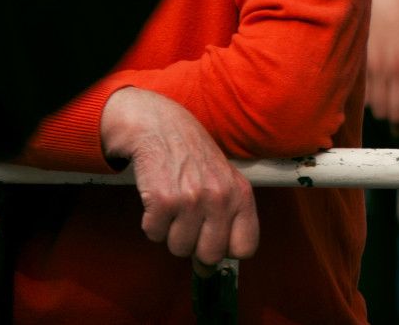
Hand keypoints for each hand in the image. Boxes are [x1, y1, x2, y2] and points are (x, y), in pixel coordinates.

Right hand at [99, 88, 259, 266]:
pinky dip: (152, 223)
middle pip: (210, 256)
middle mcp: (221, 198)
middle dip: (195, 247)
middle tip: (189, 223)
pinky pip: (154, 235)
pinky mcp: (163, 201)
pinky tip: (159, 200)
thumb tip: (210, 268)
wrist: (163, 129)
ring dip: (171, 233)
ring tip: (175, 207)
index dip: (227, 251)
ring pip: (179, 249)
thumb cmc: (197, 161)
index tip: (214, 242)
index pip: (246, 247)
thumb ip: (227, 221)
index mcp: (242, 196)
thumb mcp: (226, 183)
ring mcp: (192, 200)